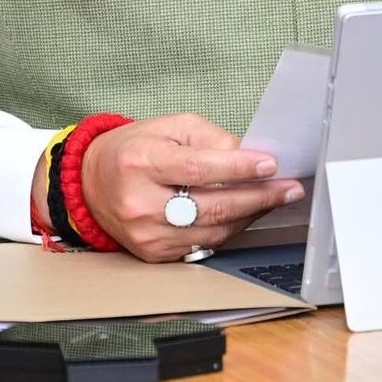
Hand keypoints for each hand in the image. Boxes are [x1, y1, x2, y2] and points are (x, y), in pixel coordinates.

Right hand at [77, 113, 304, 261]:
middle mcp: (141, 203)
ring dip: (250, 215)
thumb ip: (209, 138)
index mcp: (142, 162)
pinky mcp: (153, 255)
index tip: (270, 164)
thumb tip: (248, 154)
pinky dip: (229, 230)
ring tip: (275, 199)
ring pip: (212, 231)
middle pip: (211, 206)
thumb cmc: (134, 149)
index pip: (198, 168)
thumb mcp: (169, 127)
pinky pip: (202, 246)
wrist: (92, 183)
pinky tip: (246, 214)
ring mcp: (146, 235)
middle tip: (289, 188)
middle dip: (258, 196)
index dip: (238, 168)